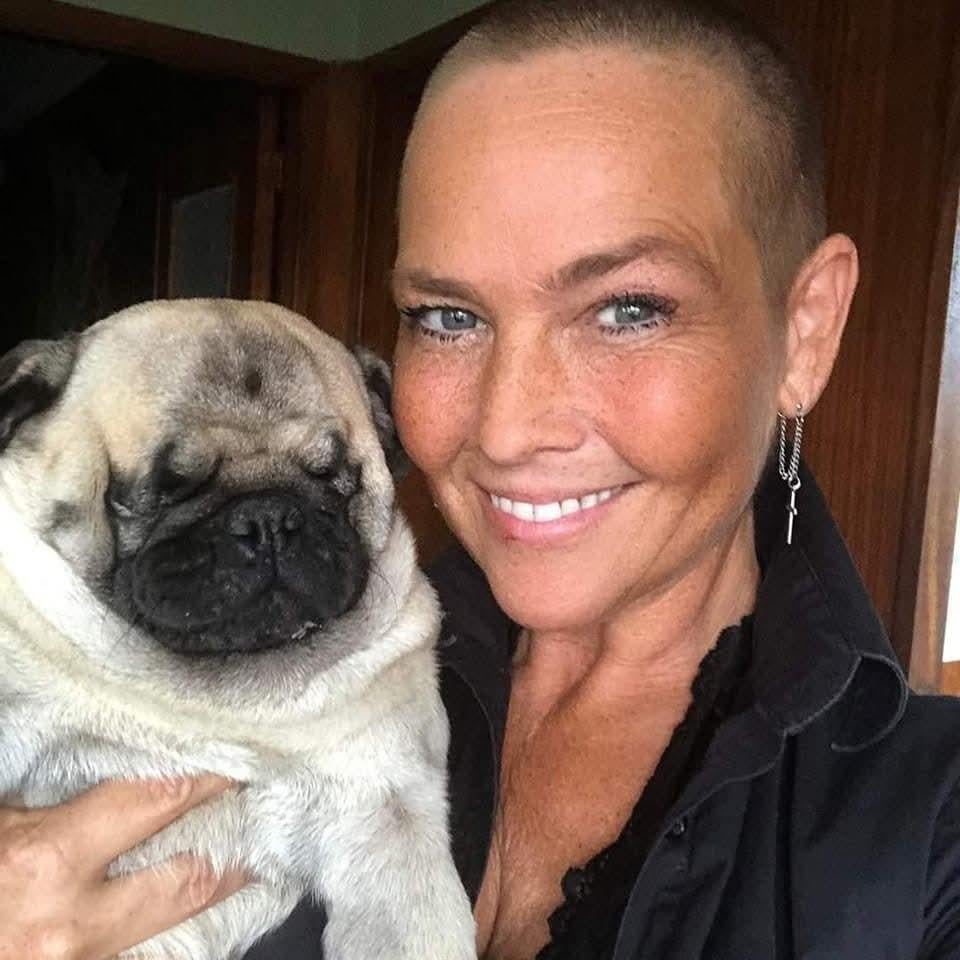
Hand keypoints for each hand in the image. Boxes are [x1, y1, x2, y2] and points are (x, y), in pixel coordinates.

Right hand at [0, 776, 245, 959]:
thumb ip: (52, 803)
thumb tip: (124, 770)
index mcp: (46, 863)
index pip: (157, 801)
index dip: (207, 776)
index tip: (240, 755)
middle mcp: (72, 922)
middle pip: (190, 877)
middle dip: (234, 842)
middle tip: (266, 808)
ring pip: (177, 922)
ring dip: (217, 886)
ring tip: (250, 855)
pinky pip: (145, 953)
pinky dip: (175, 927)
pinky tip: (203, 905)